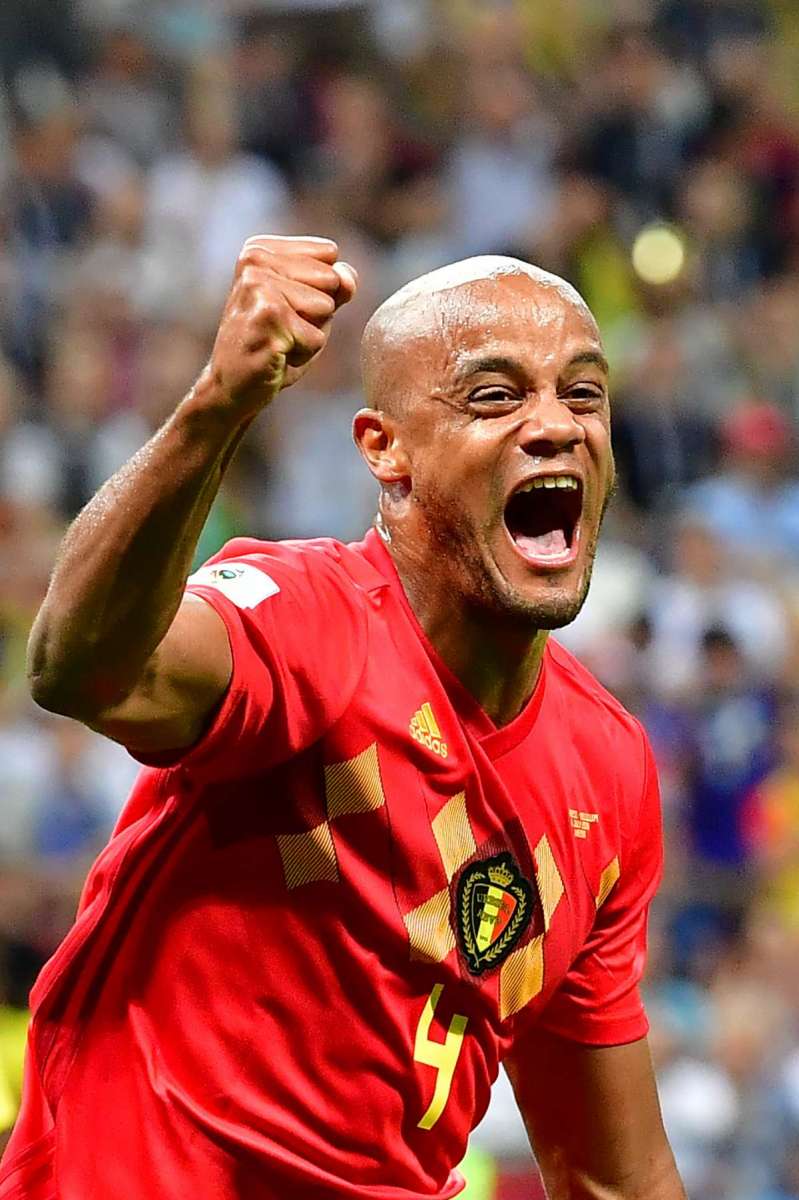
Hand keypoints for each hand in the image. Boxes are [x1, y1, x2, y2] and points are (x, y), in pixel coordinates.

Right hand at [206, 235, 357, 417]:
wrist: (232, 386)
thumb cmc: (273, 345)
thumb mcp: (311, 309)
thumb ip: (337, 285)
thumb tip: (347, 276)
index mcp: (260, 249)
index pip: (329, 254)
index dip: (320, 289)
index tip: (286, 309)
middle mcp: (255, 261)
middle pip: (331, 279)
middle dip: (318, 313)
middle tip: (281, 329)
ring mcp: (258, 288)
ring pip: (325, 307)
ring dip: (310, 334)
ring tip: (278, 341)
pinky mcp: (267, 318)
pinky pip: (316, 338)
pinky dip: (303, 354)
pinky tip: (275, 355)